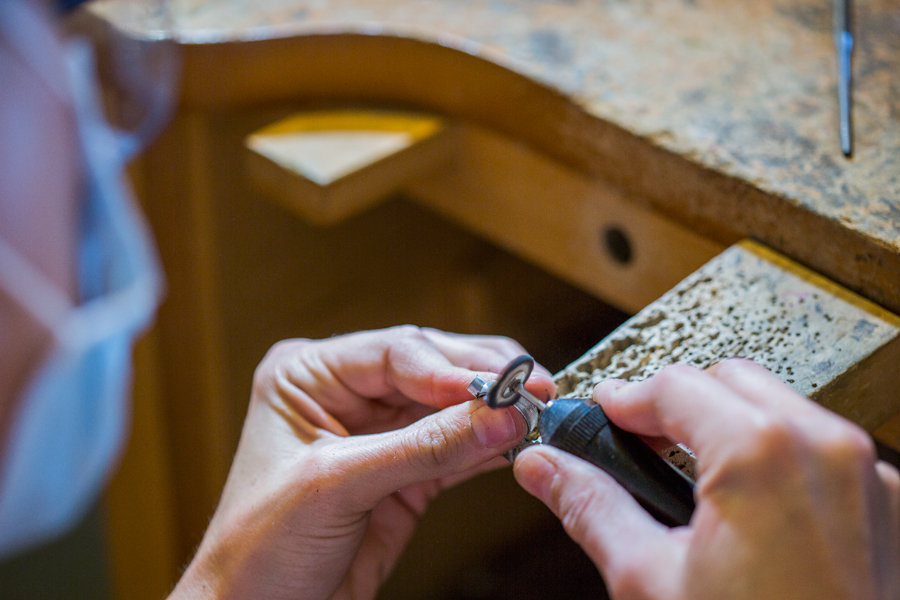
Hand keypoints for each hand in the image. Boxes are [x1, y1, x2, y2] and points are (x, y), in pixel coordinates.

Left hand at [171, 326, 554, 599]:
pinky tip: (516, 442)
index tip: (496, 387)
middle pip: (429, 368)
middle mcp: (345, 392)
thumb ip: (423, 449)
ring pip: (449, 406)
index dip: (449, 368)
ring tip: (537, 411)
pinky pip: (455, 449)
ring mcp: (377, 432)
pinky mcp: (403, 472)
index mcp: (307, 374)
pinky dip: (486, 447)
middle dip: (482, 379)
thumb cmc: (258, 549)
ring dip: (492, 411)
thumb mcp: (337, 487)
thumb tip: (498, 417)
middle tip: (533, 388)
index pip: (393, 353)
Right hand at [514, 359, 899, 599]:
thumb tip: (546, 468)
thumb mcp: (650, 581)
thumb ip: (592, 507)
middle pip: (730, 381)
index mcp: (762, 456)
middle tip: (637, 440)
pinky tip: (745, 499)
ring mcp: (865, 477)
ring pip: (779, 405)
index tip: (602, 414)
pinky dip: (776, 452)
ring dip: (726, 422)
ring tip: (687, 471)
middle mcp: (825, 450)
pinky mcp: (882, 504)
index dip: (626, 398)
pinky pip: (820, 446)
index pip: (676, 385)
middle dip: (678, 402)